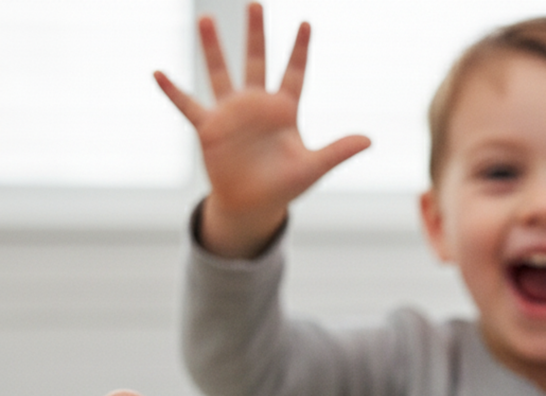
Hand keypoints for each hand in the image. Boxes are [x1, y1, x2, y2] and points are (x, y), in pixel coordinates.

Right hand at [154, 2, 369, 257]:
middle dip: (257, 34)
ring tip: (207, 20)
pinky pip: (188, 106)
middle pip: (257, 62)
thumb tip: (369, 140)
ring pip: (221, 73)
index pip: (295, 74)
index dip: (300, 51)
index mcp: (284, 112)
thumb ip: (338, 151)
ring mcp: (232, 114)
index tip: (307, 23)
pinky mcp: (210, 128)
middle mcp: (257, 106)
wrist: (254, 205)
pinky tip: (157, 73)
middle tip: (256, 3)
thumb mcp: (313, 168)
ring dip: (214, 49)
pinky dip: (173, 92)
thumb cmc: (285, 187)